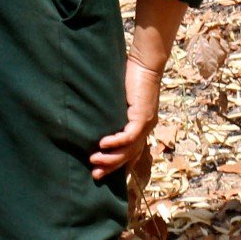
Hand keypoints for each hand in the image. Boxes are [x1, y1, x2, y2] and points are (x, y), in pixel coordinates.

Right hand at [93, 54, 161, 179]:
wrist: (145, 63)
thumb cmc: (132, 78)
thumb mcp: (121, 101)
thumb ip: (113, 113)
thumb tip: (96, 120)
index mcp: (142, 125)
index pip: (133, 152)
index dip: (121, 165)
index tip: (106, 174)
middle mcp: (146, 128)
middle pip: (129, 155)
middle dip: (111, 167)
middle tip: (95, 175)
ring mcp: (146, 123)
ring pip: (129, 149)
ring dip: (111, 158)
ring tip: (94, 161)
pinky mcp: (143, 116)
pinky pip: (129, 136)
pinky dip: (116, 142)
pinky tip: (102, 144)